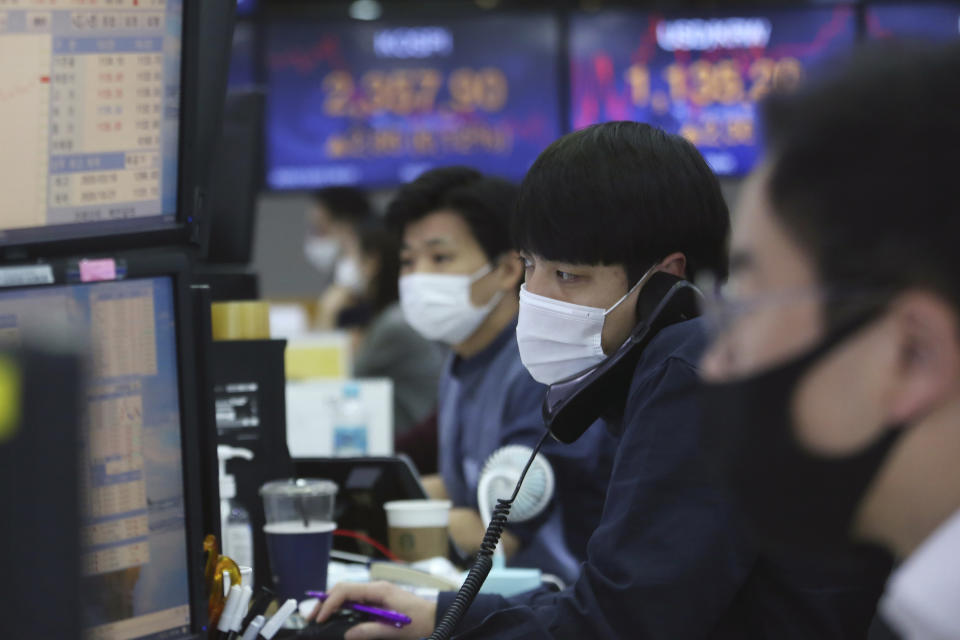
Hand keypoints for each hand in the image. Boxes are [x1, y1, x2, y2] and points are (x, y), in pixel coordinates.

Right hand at [312, 581, 437, 639]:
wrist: (437, 617)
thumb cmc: (420, 622)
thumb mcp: (395, 630)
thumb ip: (370, 630)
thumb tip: (347, 634)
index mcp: (379, 590)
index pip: (346, 590)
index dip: (330, 603)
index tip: (320, 619)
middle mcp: (375, 588)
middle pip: (343, 589)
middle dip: (325, 602)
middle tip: (312, 619)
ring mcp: (376, 593)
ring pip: (347, 594)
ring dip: (332, 605)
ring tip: (320, 619)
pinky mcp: (378, 600)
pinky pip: (355, 601)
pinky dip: (342, 608)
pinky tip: (336, 618)